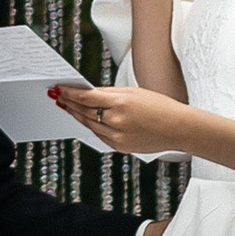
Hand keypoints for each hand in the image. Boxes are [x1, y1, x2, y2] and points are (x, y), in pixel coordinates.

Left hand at [51, 82, 191, 159]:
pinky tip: (84, 120)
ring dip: (76, 116)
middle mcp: (116, 121)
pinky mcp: (120, 147)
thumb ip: (110, 94)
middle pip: (85, 112)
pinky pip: (100, 135)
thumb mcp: (134, 92)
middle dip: (70, 104)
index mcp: (121, 103)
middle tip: (57, 96)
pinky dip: (91, 126)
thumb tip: (89, 93)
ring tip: (67, 107)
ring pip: (89, 125)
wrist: (177, 128)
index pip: (86, 98)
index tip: (60, 88)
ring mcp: (117, 137)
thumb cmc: (159, 106)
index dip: (70, 93)